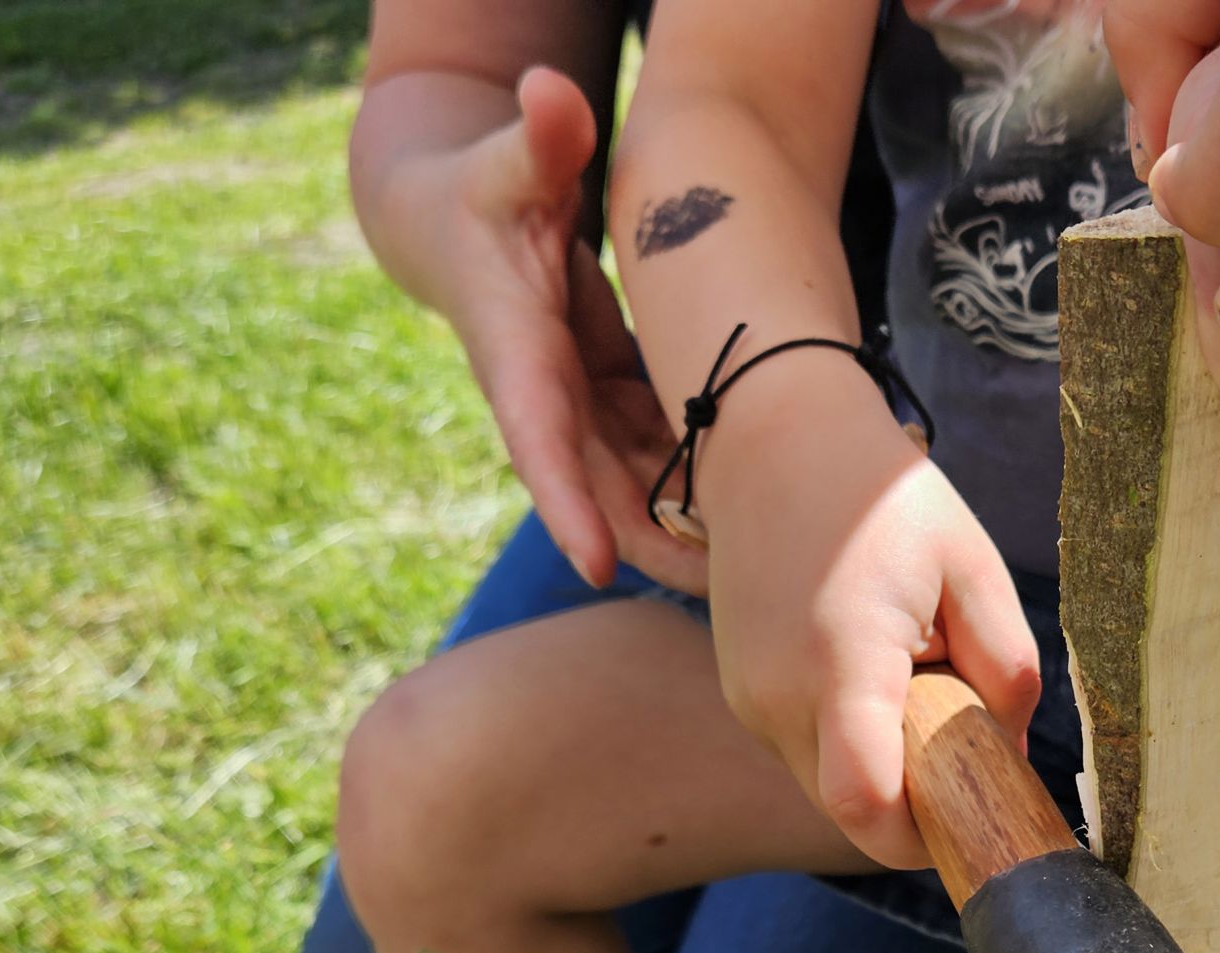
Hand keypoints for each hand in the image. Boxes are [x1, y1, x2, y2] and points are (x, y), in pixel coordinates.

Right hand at [381, 68, 707, 592]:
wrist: (456, 225)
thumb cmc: (486, 186)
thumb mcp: (510, 160)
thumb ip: (536, 138)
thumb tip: (549, 90)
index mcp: (518, 352)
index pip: (538, 438)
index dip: (566, 502)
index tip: (594, 562)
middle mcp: (547, 398)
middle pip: (599, 491)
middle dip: (654, 547)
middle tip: (721, 596)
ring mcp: (582, 409)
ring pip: (636, 487)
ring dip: (686, 533)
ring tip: (756, 582)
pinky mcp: (610, 406)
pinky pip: (660, 460)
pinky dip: (701, 491)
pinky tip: (762, 525)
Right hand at [702, 373, 1040, 868]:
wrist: (774, 442)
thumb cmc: (882, 499)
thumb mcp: (974, 568)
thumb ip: (1006, 670)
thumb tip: (1009, 760)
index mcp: (841, 663)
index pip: (866, 807)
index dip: (923, 838)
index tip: (968, 812)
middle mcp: (777, 697)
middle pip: (853, 812)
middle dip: (916, 798)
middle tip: (955, 727)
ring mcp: (748, 702)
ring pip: (829, 788)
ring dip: (883, 765)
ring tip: (909, 678)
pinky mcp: (741, 698)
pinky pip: (808, 754)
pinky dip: (851, 739)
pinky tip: (872, 669)